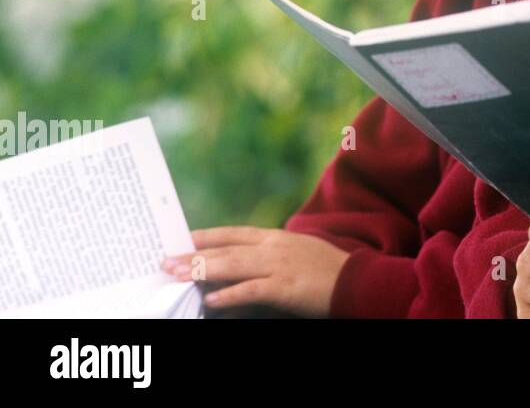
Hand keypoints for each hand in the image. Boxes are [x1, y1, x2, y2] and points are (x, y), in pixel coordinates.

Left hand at [162, 226, 348, 317]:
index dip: (206, 236)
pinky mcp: (286, 287)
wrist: (358, 281)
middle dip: (193, 255)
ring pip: (233, 265)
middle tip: (165, 261)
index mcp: (277, 238)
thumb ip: (265, 264)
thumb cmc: (328, 272)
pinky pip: (252, 290)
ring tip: (178, 276)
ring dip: (202, 270)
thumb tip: (235, 277)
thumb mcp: (296, 258)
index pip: (233, 233)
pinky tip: (211, 300)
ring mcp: (280, 265)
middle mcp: (275, 247)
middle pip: (226, 249)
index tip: (182, 239)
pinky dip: (230, 294)